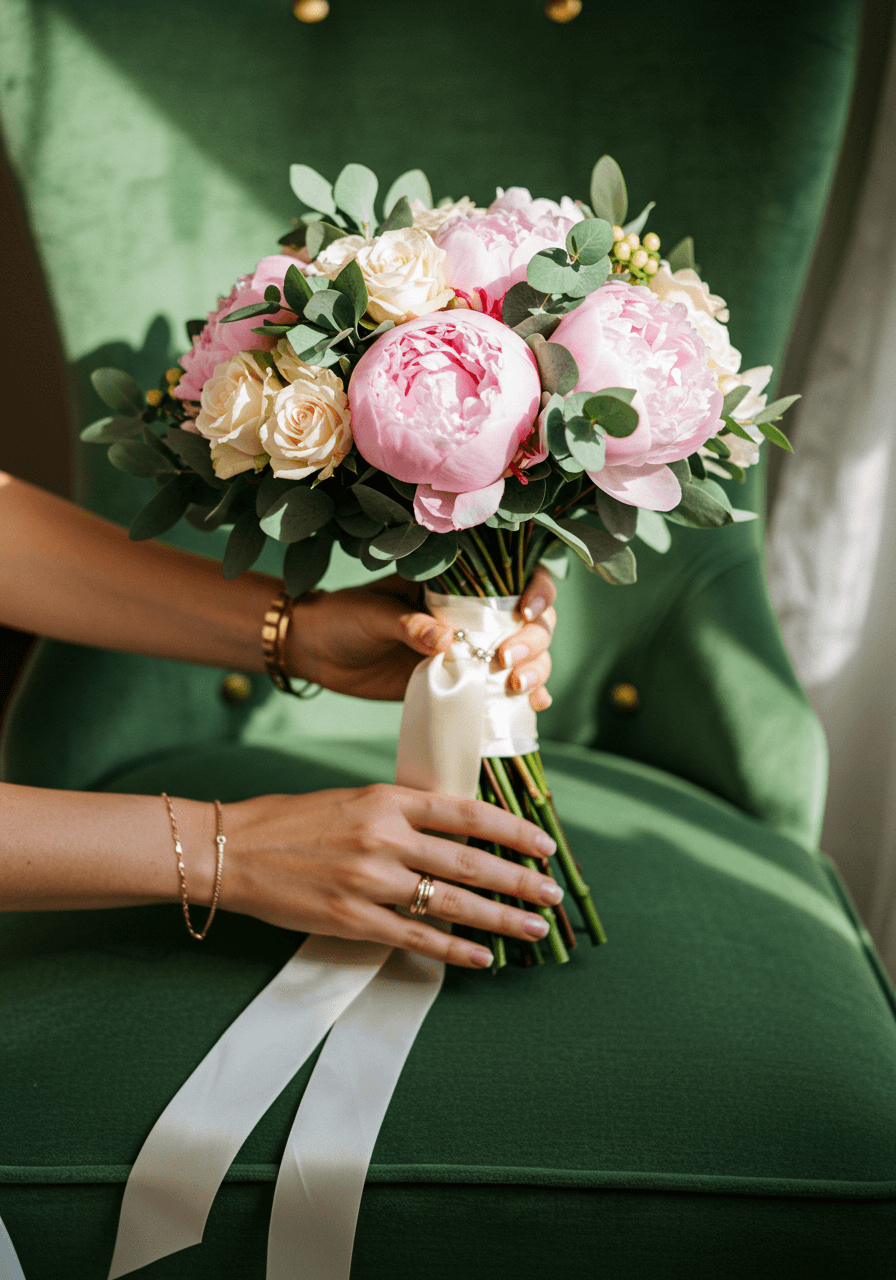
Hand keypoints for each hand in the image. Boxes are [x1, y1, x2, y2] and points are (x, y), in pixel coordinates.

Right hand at [222, 784, 561, 967]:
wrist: (234, 850)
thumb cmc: (294, 822)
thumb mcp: (354, 799)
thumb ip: (404, 813)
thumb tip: (458, 830)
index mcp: (387, 799)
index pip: (466, 811)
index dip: (511, 829)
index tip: (543, 842)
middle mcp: (385, 837)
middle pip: (470, 860)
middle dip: (519, 879)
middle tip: (553, 892)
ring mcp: (370, 880)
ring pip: (452, 901)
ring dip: (500, 918)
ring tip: (533, 927)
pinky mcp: (353, 918)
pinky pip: (416, 936)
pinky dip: (454, 949)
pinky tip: (482, 957)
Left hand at [286, 566, 556, 705]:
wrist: (318, 653)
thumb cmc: (344, 619)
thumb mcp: (373, 614)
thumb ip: (408, 624)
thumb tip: (445, 640)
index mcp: (456, 584)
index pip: (515, 578)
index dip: (538, 591)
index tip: (527, 611)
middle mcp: (474, 616)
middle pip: (533, 623)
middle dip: (533, 641)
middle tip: (506, 660)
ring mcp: (472, 652)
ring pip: (528, 657)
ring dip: (535, 671)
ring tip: (517, 688)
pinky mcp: (462, 684)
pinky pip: (502, 690)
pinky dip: (525, 698)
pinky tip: (531, 706)